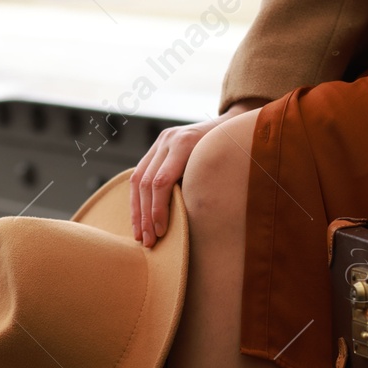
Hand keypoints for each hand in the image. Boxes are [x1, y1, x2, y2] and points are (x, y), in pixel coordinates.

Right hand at [130, 100, 260, 246]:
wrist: (229, 125)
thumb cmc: (230, 152)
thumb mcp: (219, 167)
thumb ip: (200, 187)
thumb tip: (186, 221)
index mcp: (184, 143)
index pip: (162, 182)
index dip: (158, 210)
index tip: (160, 233)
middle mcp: (168, 140)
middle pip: (146, 183)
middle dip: (145, 216)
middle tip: (148, 242)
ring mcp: (160, 142)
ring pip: (137, 180)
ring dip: (137, 211)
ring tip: (139, 235)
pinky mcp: (155, 147)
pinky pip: (139, 175)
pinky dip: (137, 199)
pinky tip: (138, 219)